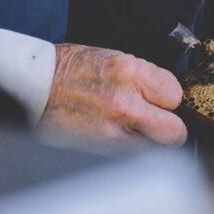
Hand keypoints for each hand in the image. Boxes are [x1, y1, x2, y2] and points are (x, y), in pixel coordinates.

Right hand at [41, 43, 187, 146]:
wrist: (38, 87)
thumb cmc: (73, 69)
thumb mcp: (114, 58)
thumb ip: (144, 77)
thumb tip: (166, 96)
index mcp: (129, 71)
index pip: (175, 94)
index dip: (168, 98)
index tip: (160, 98)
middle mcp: (125, 102)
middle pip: (174, 131)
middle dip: (169, 127)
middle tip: (157, 120)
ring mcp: (113, 130)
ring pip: (155, 149)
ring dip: (149, 140)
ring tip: (131, 126)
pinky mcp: (101, 149)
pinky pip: (133, 156)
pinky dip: (130, 149)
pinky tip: (116, 133)